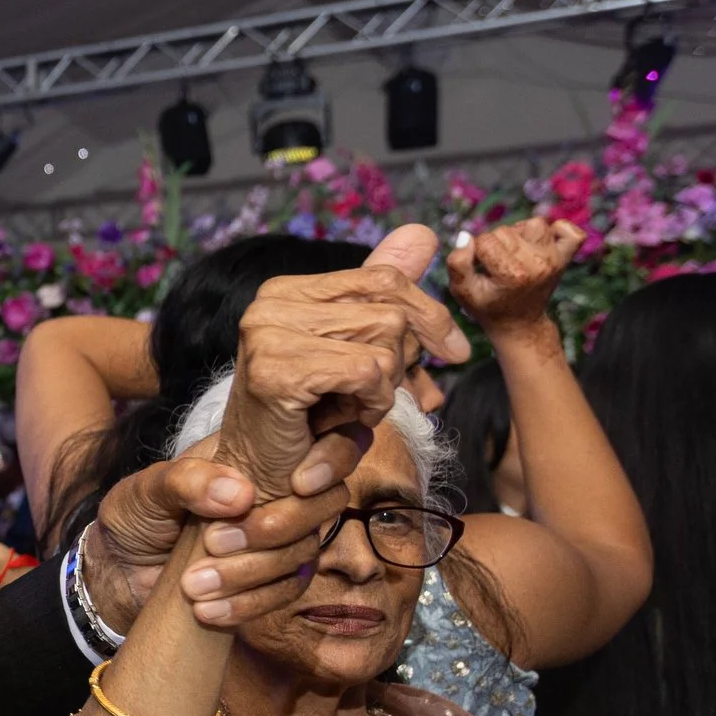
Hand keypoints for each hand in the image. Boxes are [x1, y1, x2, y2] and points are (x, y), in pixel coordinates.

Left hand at [90, 456, 349, 630]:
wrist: (120, 572)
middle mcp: (275, 492)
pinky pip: (286, 591)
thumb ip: (185, 482)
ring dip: (250, 573)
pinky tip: (209, 610)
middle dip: (272, 530)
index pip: (313, 446)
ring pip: (302, 553)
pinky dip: (250, 603)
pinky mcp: (272, 577)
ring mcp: (278, 536)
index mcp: (252, 455)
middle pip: (318, 506)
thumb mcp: (146, 490)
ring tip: (194, 584)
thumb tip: (240, 494)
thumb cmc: (134, 516)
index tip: (297, 485)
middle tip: (213, 543)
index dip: (326, 461)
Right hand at [212, 224, 470, 500]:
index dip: (430, 317)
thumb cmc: (310, 421)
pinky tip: (344, 420)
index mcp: (285, 290)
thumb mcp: (356, 351)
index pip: (384, 278)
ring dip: (383, 389)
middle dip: (402, 361)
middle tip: (371, 397)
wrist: (264, 480)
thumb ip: (384, 295)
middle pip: (391, 310)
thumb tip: (424, 234)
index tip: (452, 354)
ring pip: (385, 342)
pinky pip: (368, 372)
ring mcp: (266, 334)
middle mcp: (269, 303)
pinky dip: (372, 405)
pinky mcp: (275, 370)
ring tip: (348, 409)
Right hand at [448, 217, 582, 338]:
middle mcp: (538, 264)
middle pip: (506, 230)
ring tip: (514, 253)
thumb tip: (465, 236)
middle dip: (495, 243)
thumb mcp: (463, 291)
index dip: (476, 251)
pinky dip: (558, 230)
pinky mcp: (566, 258)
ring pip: (534, 224)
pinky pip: (570, 231)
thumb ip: (457, 263)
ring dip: (520, 234)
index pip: (485, 240)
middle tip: (496, 265)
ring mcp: (555, 260)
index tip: (479, 269)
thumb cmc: (486, 305)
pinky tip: (541, 243)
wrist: (519, 324)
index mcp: (512, 274)